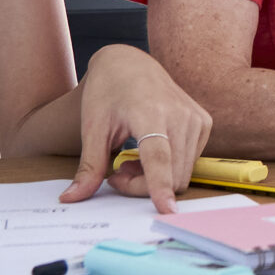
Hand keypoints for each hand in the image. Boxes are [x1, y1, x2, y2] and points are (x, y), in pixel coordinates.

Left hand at [68, 45, 214, 213]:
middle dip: (142, 187)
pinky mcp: (204, 123)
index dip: (160, 186)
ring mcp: (196, 119)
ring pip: (182, 174)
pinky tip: (149, 153)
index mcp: (150, 113)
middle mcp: (180, 115)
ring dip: (155, 179)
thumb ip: (89, 166)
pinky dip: (169, 168)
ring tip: (131, 160)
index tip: (166, 211)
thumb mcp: (93, 128)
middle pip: (171, 175)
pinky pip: (189, 163)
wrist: (130, 63)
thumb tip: (70, 198)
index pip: (159, 157)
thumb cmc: (109, 92)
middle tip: (117, 174)